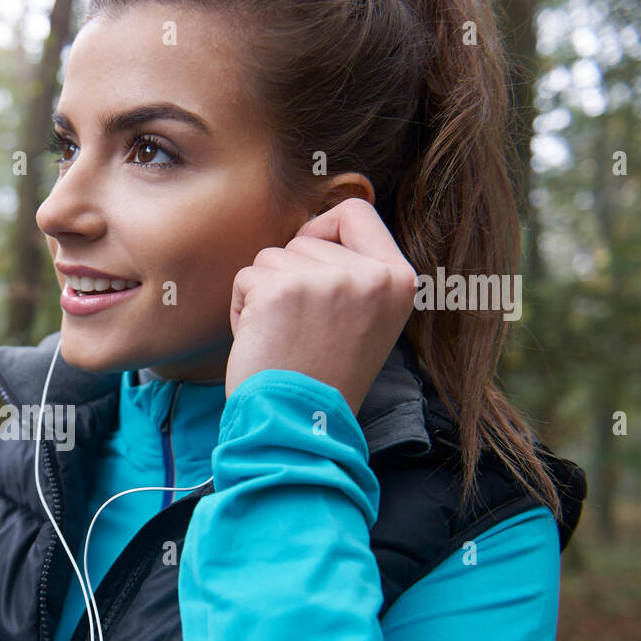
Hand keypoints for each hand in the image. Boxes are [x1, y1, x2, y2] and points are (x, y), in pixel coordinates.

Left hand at [224, 198, 417, 412]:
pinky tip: (261, 342)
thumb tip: (314, 227)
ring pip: (272, 257)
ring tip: (283, 338)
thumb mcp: (366, 320)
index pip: (357, 212)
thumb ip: (355, 274)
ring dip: (264, 294)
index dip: (323, 228)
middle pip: (305, 239)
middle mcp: (369, 276)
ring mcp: (326, 280)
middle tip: (299, 329)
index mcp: (399, 280)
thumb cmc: (323, 379)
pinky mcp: (281, 290)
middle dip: (289, 277)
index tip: (309, 260)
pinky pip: (246, 277)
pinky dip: (242, 308)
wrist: (301, 427)